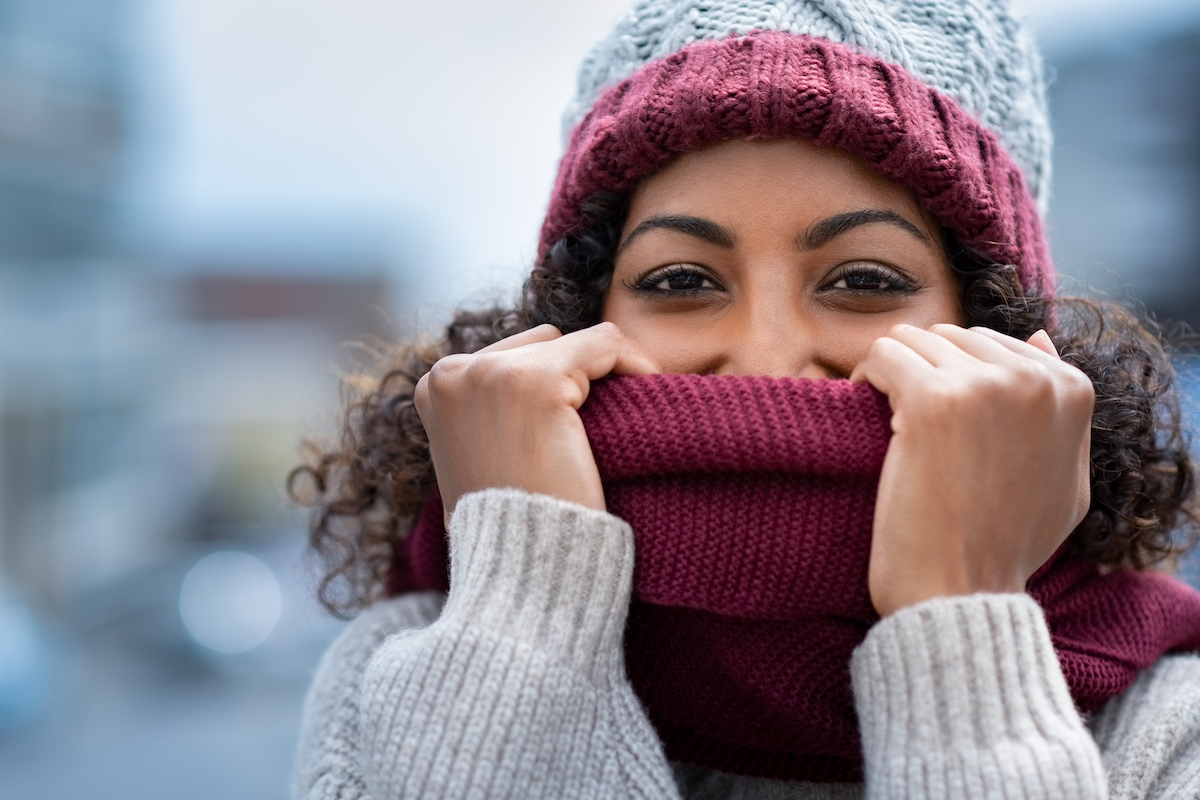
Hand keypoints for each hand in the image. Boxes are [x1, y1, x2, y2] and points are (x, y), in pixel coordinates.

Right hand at [414, 322, 659, 521]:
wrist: (519, 573)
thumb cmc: (510, 528)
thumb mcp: (481, 459)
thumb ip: (491, 415)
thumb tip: (532, 396)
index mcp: (435, 386)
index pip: (514, 355)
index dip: (560, 385)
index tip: (589, 421)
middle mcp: (453, 371)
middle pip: (544, 344)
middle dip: (578, 380)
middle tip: (610, 427)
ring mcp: (491, 373)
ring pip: (578, 343)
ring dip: (607, 375)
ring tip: (627, 418)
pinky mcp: (536, 382)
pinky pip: (605, 344)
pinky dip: (634, 364)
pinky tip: (648, 392)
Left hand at [850, 325, 1093, 616]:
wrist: (961, 594)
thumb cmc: (1004, 545)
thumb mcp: (1065, 478)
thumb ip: (1059, 411)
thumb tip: (1037, 337)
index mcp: (1071, 390)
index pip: (990, 344)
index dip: (953, 377)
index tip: (936, 419)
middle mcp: (1033, 380)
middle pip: (949, 337)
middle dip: (922, 371)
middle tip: (904, 420)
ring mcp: (983, 387)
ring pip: (912, 340)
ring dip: (892, 375)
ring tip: (885, 419)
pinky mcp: (932, 401)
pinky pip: (882, 355)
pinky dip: (864, 378)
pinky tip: (862, 411)